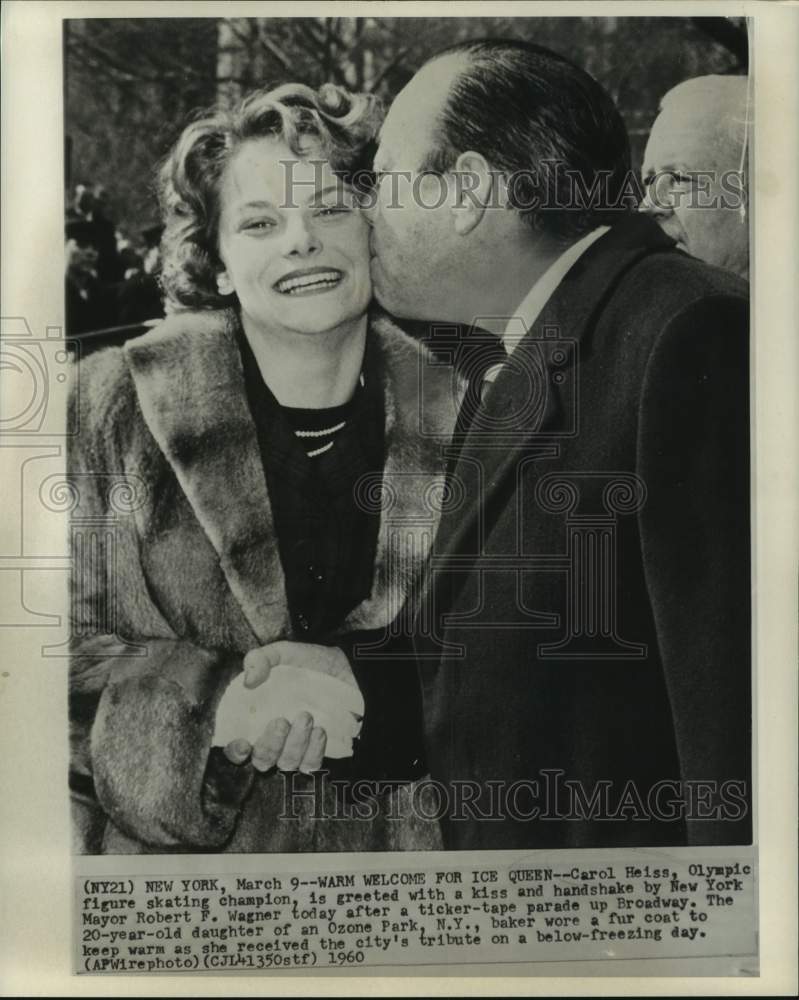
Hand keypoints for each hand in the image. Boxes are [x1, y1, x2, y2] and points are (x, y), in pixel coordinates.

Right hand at [221, 642, 357, 772]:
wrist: (348, 669)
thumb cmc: (309, 664)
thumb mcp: (283, 653)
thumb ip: (260, 659)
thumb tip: (248, 680)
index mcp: (256, 717)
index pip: (237, 746)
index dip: (235, 751)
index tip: (244, 744)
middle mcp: (273, 738)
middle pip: (261, 759)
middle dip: (269, 744)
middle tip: (282, 721)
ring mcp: (295, 748)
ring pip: (287, 762)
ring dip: (295, 743)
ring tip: (306, 716)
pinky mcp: (317, 752)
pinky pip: (311, 765)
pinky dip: (314, 751)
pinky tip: (320, 731)